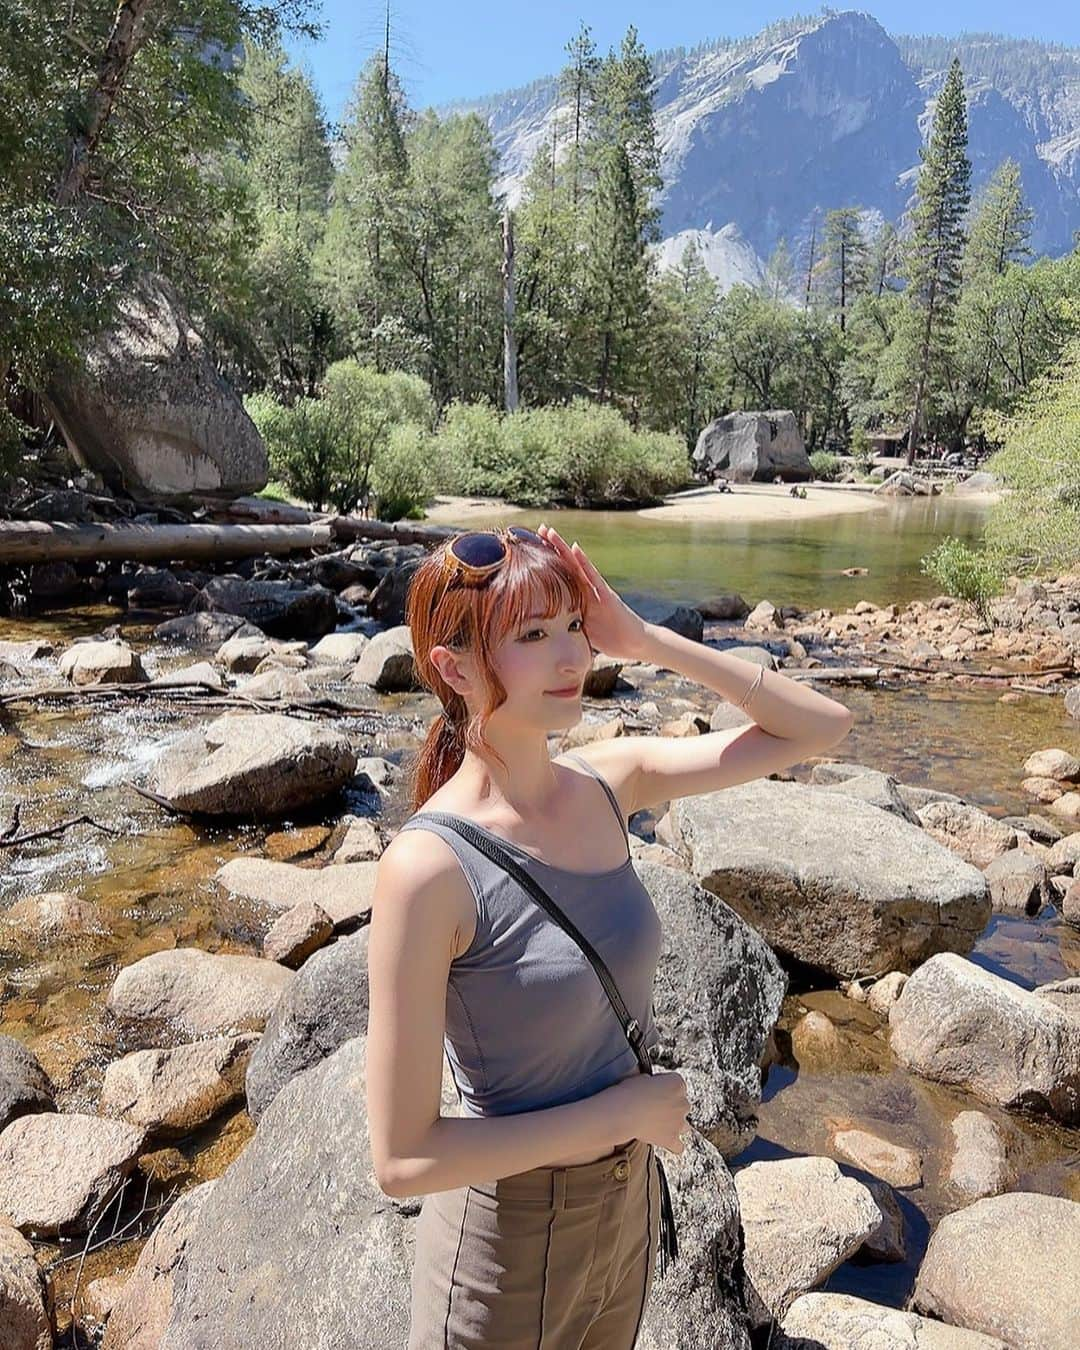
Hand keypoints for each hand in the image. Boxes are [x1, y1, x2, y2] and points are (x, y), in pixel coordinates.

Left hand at [536, 523, 648, 661]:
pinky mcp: (607, 595)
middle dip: (553, 547)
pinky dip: (584, 563)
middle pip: (567, 565)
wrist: (634, 643)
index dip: (547, 562)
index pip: (560, 576)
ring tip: (551, 533)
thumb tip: (544, 630)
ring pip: (577, 566)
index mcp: (579, 598)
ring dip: (563, 549)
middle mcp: (587, 589)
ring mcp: (597, 590)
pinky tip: (575, 550)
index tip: (531, 547)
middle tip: (540, 528)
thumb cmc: (609, 639)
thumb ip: (567, 624)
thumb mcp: (581, 631)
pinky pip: (593, 577)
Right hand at [609, 1070, 689, 1153]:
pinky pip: (679, 1146)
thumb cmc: (631, 1092)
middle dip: (671, 1106)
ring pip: (685, 1125)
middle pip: (682, 1104)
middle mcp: (683, 1103)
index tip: (653, 1090)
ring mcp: (679, 1123)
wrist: (624, 1112)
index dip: (664, 1086)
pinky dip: (674, 1145)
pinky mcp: (672, 1139)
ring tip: (661, 1124)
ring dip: (676, 1125)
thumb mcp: (643, 1078)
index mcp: (677, 1083)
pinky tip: (666, 1142)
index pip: (676, 1083)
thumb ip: (655, 1083)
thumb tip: (654, 1089)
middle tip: (654, 1107)